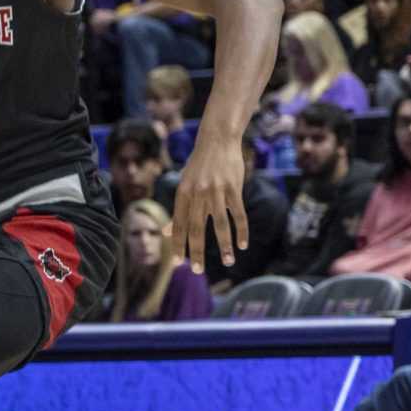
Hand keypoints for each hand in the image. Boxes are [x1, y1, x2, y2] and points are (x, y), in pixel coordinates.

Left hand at [171, 128, 248, 273]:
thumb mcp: (183, 184)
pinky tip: (242, 244)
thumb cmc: (198, 166)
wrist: (217, 140)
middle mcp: (197, 194)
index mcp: (182, 194)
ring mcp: (217, 191)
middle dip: (196, 251)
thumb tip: (167, 232)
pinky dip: (241, 231)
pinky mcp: (233, 189)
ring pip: (220, 225)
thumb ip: (178, 210)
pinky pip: (238, 214)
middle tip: (197, 270)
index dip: (178, 244)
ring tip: (227, 262)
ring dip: (224, 246)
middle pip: (197, 228)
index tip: (178, 263)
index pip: (179, 225)